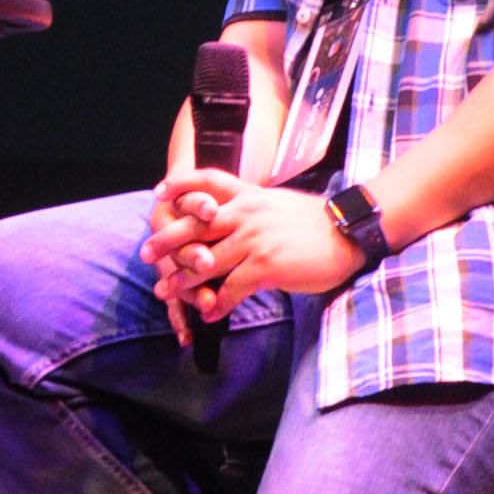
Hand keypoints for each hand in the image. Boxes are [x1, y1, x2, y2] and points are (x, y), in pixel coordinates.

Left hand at [143, 170, 364, 333]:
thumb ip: (250, 209)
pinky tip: (210, 313)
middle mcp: (246, 213)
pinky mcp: (266, 265)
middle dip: (167, 240)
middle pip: (196, 224)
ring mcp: (254, 239)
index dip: (181, 185)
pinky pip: (232, 288)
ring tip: (168, 292)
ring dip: (184, 280)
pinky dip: (218, 303)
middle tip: (146, 254)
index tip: (159, 193)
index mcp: (249, 195)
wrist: (347, 234)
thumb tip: (229, 220)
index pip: (208, 181)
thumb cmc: (314, 223)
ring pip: (207, 261)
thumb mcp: (276, 204)